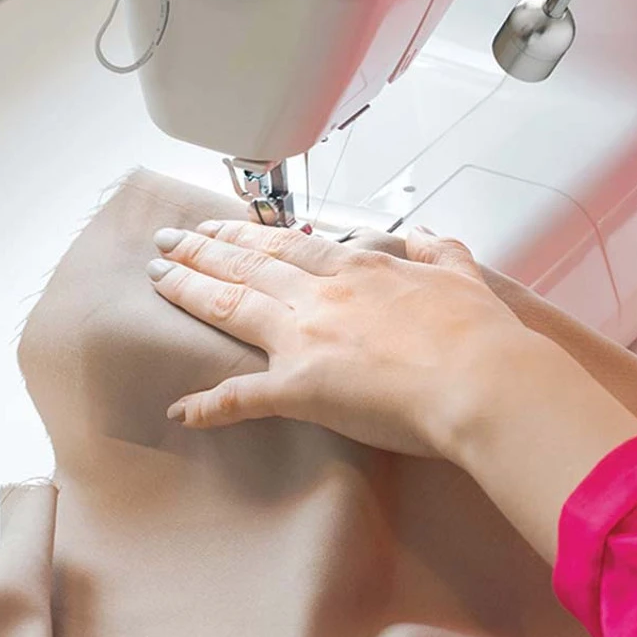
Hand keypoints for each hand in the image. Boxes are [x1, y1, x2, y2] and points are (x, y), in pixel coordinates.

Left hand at [146, 220, 549, 458]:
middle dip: (200, 250)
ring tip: (157, 278)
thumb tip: (423, 234)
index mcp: (358, 268)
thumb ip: (437, 251)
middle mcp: (322, 294)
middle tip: (165, 242)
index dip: (245, 233)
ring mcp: (305, 338)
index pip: (287, 243)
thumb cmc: (477, 333)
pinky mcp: (300, 389)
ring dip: (188, 291)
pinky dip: (209, 405)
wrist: (480, 379)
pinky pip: (242, 397)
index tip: (217, 226)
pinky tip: (182, 409)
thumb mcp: (462, 275)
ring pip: (230, 306)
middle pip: (246, 265)